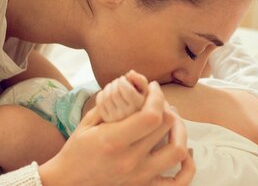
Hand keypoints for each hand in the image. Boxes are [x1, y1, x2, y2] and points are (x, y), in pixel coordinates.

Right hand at [39, 80, 194, 185]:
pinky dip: (188, 166)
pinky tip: (185, 150)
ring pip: (177, 151)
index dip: (157, 97)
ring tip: (173, 120)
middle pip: (165, 126)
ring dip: (181, 131)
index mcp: (113, 141)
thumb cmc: (77, 150)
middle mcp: (130, 160)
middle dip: (166, 105)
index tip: (153, 88)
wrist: (69, 182)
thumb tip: (134, 82)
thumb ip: (112, 103)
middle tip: (158, 100)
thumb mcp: (89, 122)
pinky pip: (178, 182)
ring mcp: (140, 176)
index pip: (151, 116)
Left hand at [97, 70, 147, 121]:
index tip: (124, 78)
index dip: (122, 80)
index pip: (125, 89)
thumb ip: (140, 79)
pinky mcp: (107, 119)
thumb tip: (130, 73)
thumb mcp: (144, 89)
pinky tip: (108, 93)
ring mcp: (116, 118)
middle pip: (114, 92)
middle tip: (118, 81)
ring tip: (113, 86)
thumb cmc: (140, 98)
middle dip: (115, 82)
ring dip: (108, 87)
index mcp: (138, 106)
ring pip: (106, 97)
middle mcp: (127, 114)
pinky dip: (101, 94)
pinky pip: (100, 103)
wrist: (133, 116)